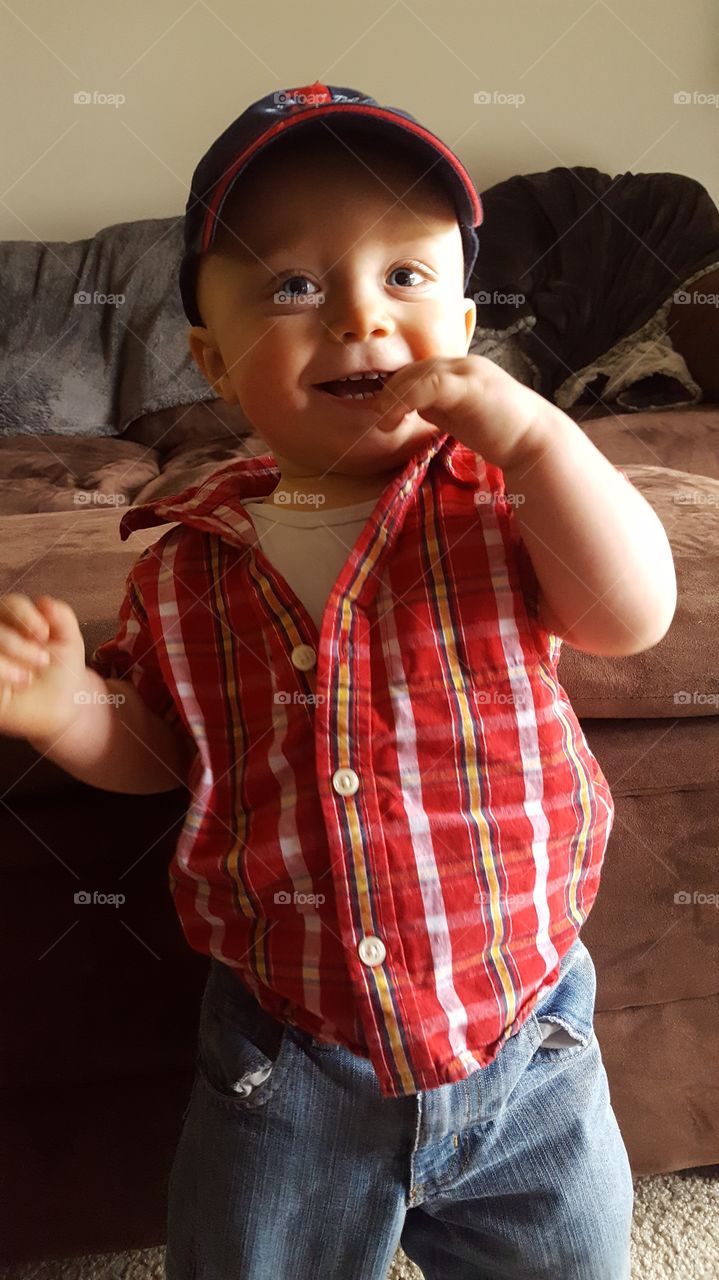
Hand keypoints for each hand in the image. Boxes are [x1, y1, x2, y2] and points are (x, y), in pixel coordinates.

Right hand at [0, 594, 87, 739]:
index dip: (24, 614)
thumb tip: (44, 602)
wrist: (63, 706)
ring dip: (11, 657)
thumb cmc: (62, 670)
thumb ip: (61, 616)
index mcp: (15, 621)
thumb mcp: (68, 640)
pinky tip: (19, 684)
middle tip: (43, 661)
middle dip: (18, 644)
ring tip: (29, 677)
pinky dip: (3, 672)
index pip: (10, 604)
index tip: (45, 634)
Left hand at [369, 354, 550, 469]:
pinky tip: (396, 419)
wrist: (534, 441)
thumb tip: (408, 406)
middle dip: (389, 391)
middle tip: (377, 416)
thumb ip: (436, 406)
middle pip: (413, 368)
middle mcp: (462, 364)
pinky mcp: (469, 385)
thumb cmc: (500, 433)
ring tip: (383, 420)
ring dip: (392, 397)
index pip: (417, 370)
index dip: (395, 389)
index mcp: (459, 370)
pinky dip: (405, 399)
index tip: (383, 412)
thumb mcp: (459, 416)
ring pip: (416, 374)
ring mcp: (467, 372)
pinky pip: (428, 384)